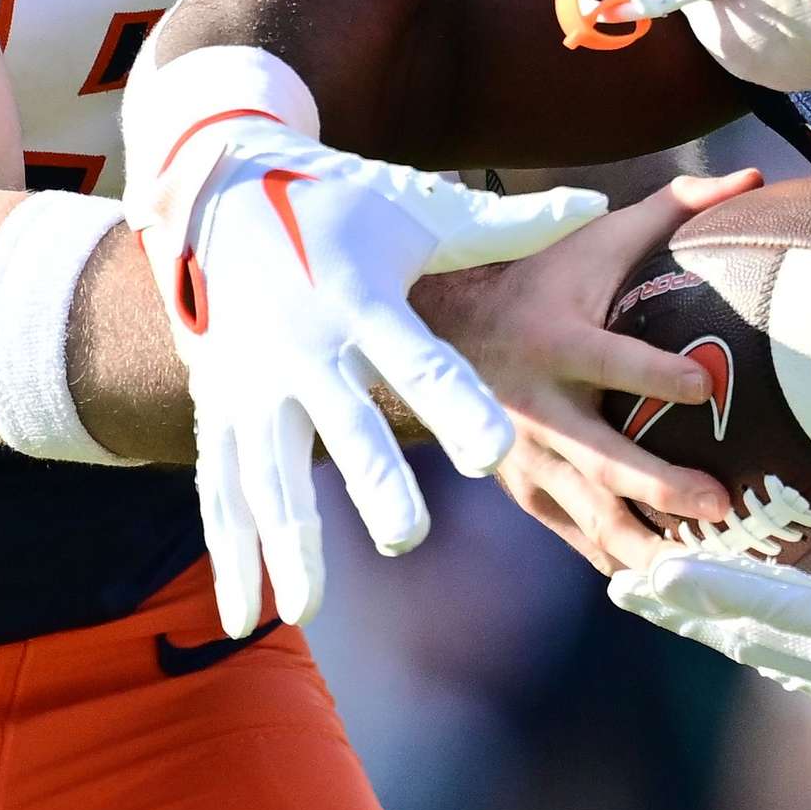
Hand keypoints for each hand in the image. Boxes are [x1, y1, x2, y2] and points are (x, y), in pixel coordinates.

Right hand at [137, 112, 605, 635]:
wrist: (216, 192)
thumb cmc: (338, 205)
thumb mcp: (418, 209)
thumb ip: (507, 225)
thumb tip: (594, 203)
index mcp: (363, 301)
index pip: (421, 359)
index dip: (456, 404)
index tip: (494, 451)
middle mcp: (304, 348)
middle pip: (343, 425)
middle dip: (372, 480)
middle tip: (408, 535)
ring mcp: (252, 384)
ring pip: (271, 472)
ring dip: (288, 542)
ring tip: (310, 609)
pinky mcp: (219, 408)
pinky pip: (222, 489)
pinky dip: (232, 554)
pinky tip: (247, 617)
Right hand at [422, 168, 763, 571]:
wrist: (439, 336)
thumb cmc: (538, 279)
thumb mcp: (592, 238)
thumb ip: (672, 208)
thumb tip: (749, 179)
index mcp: (557, 341)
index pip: (609, 361)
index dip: (653, 375)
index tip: (705, 388)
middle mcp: (536, 407)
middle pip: (600, 456)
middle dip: (659, 486)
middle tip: (721, 505)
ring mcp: (527, 459)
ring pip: (588, 513)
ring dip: (645, 543)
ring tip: (705, 571)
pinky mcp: (526, 492)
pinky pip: (576, 536)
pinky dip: (619, 561)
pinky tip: (669, 587)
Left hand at [607, 359, 810, 809]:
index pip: (776, 605)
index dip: (706, 585)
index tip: (645, 570)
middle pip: (752, 640)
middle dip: (685, 609)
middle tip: (621, 581)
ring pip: (777, 660)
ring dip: (722, 628)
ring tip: (669, 597)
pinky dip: (772, 641)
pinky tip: (758, 626)